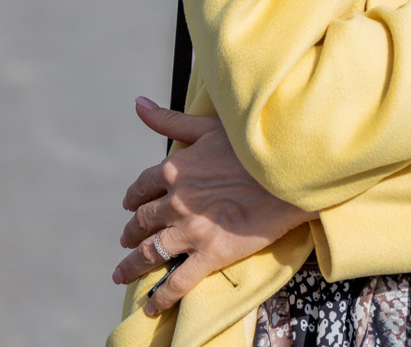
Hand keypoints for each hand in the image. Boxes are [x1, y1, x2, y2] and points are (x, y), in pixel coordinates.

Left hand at [111, 96, 316, 315]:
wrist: (289, 171)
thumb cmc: (251, 144)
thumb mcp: (207, 126)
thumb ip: (169, 120)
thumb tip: (137, 104)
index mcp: (174, 169)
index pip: (142, 188)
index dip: (133, 199)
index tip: (130, 207)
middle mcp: (176, 202)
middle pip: (142, 222)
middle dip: (130, 233)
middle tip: (126, 241)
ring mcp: (191, 231)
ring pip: (151, 252)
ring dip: (132, 265)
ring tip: (122, 274)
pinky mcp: (211, 254)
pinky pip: (178, 282)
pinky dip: (161, 298)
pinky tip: (150, 306)